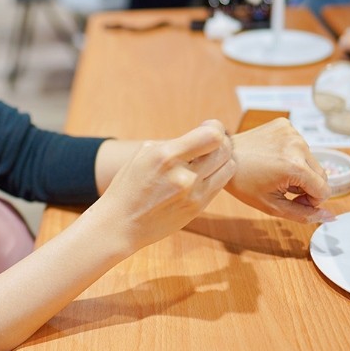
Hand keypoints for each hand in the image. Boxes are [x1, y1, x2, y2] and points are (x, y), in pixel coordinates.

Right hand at [96, 121, 235, 251]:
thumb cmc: (129, 185)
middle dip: (221, 141)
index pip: (212, 136)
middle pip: (224, 149)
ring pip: (228, 167)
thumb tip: (198, 136)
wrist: (120, 224)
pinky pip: (221, 184)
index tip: (207, 126)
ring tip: (209, 158)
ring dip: (222, 159)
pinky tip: (204, 173)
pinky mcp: (198, 208)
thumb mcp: (143, 155)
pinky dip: (217, 175)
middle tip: (211, 141)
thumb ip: (172, 144)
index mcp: (165, 157)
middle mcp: (183, 176)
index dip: (215, 127)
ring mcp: (193, 194)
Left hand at [226, 118, 333, 223]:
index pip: (324, 190)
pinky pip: (300, 146)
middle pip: (321, 175)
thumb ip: (303, 214)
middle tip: (284, 188)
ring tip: (277, 172)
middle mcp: (297, 145)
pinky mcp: (285, 124)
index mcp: (295, 166)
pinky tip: (275, 158)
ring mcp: (292, 132)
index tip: (294, 200)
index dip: (311, 201)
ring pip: (312, 160)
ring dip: (301, 170)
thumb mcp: (272, 205)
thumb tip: (330, 216)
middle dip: (307, 186)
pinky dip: (293, 155)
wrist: (223, 156)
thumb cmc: (243, 182)